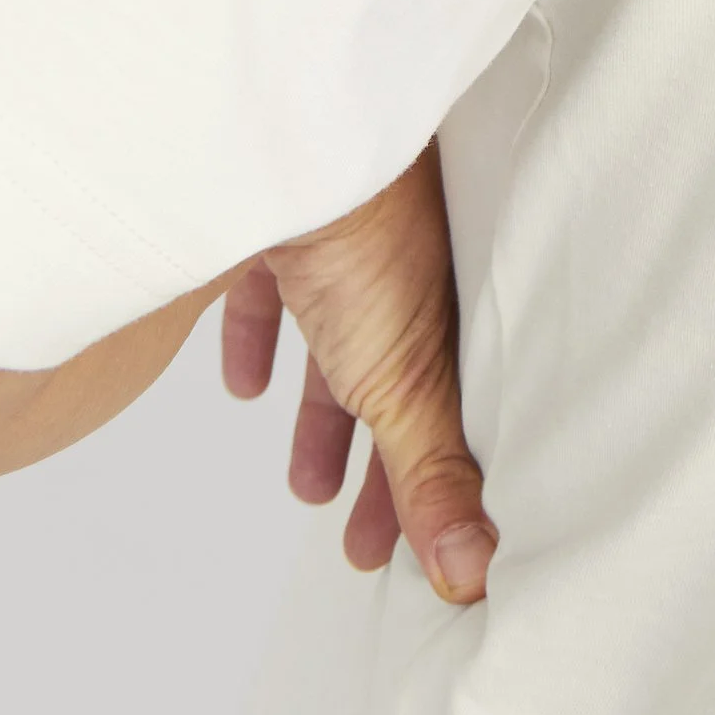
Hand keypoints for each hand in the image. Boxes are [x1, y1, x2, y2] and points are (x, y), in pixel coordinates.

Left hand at [220, 145, 495, 603]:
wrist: (302, 140)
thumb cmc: (375, 240)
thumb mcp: (407, 383)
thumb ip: (430, 476)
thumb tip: (472, 574)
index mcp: (450, 324)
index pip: (453, 423)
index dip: (435, 489)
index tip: (424, 554)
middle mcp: (408, 289)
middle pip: (396, 397)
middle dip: (380, 468)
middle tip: (362, 542)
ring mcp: (346, 258)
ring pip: (340, 355)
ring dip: (323, 420)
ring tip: (306, 485)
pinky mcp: (283, 232)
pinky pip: (274, 298)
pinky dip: (264, 345)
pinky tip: (243, 386)